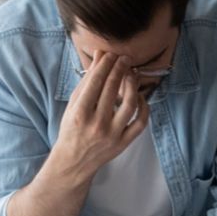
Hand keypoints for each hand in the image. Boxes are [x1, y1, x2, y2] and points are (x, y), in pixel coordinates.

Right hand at [54, 52, 148, 177]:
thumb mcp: (74, 104)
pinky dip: (144, 107)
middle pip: (113, 89)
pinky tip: (140, 96)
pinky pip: (141, 122)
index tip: (111, 54)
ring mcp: (112, 135)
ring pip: (130, 104)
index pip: (96, 82)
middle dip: (120, 69)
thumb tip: (100, 55)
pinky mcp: (124, 143)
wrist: (74, 161)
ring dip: (133, 85)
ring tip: (132, 74)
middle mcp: (97, 124)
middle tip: (124, 58)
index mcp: (80, 113)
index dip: (106, 65)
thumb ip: (87, 80)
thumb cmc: (72, 129)